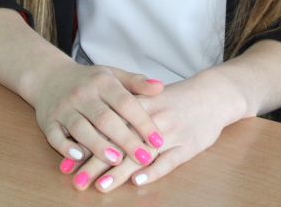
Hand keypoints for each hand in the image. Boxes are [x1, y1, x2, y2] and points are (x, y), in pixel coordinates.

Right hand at [30, 61, 164, 190]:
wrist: (49, 76)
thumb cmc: (89, 81)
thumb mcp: (113, 75)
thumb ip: (136, 83)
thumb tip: (161, 87)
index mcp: (102, 82)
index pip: (125, 102)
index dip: (143, 122)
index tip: (158, 140)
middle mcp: (82, 94)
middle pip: (105, 119)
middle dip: (125, 140)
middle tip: (143, 158)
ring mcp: (64, 108)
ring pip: (81, 129)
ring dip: (99, 146)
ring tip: (117, 161)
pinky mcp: (47, 121)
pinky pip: (55, 136)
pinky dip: (66, 148)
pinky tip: (80, 157)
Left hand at [78, 70, 243, 191]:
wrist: (213, 94)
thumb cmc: (176, 98)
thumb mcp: (148, 98)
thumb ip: (123, 112)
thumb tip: (93, 130)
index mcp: (140, 105)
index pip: (107, 128)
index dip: (87, 146)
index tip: (68, 164)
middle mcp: (152, 119)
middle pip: (119, 143)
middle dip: (96, 164)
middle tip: (77, 182)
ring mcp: (171, 133)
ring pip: (141, 154)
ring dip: (120, 171)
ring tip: (101, 186)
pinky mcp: (188, 146)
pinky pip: (169, 160)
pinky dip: (154, 170)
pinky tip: (138, 181)